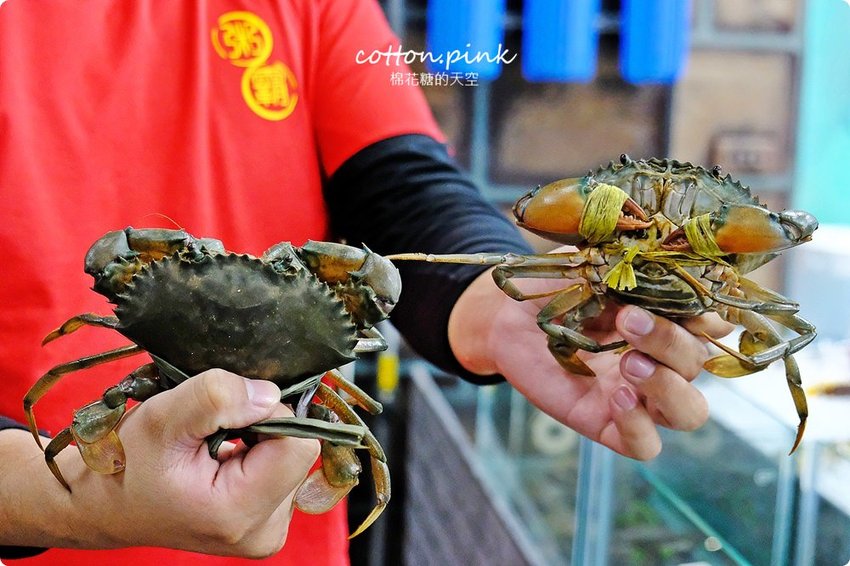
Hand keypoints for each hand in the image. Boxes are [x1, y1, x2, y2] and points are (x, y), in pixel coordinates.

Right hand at [0, 369, 319, 557]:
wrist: (106, 505)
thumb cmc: (127, 463)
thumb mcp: (161, 418)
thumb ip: (216, 398)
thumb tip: (269, 394)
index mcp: (241, 512)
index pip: (299, 444)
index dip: (266, 416)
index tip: (225, 418)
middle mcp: (265, 531)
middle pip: (298, 451)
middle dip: (261, 430)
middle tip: (213, 436)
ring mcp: (268, 530)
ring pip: (290, 458)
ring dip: (257, 442)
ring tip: (213, 450)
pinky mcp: (266, 522)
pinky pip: (282, 471)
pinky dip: (256, 456)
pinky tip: (222, 461)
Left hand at [448, 267, 733, 459]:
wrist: (505, 313)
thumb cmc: (555, 286)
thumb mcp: (595, 267)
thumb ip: (635, 271)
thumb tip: (681, 273)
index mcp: (668, 320)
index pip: (712, 327)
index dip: (708, 318)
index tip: (685, 301)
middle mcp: (661, 360)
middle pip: (698, 365)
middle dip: (671, 342)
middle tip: (630, 320)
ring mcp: (636, 395)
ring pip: (688, 412)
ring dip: (669, 387)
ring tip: (629, 363)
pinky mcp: (605, 423)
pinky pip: (645, 446)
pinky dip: (640, 426)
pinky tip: (617, 396)